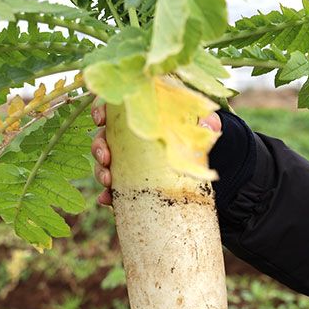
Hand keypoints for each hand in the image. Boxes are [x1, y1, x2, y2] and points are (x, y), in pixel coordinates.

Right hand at [90, 101, 221, 206]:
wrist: (203, 161)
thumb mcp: (202, 125)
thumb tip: (210, 126)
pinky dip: (106, 195)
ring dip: (100, 171)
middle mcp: (127, 138)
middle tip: (106, 156)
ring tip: (108, 180)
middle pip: (103, 138)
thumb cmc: (195, 134)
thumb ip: (205, 122)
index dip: (101, 111)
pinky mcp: (130, 181)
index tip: (100, 119)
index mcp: (140, 116)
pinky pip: (113, 189)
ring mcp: (126, 161)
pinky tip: (106, 199)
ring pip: (104, 164)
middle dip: (98, 147)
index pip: (113, 109)